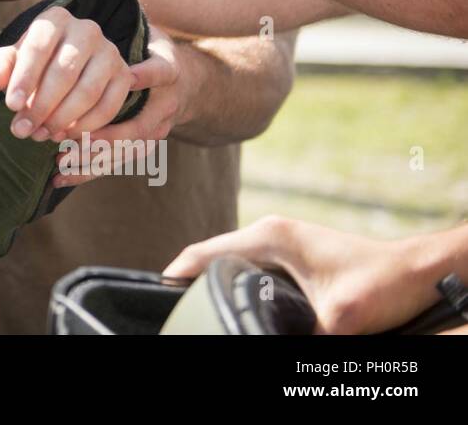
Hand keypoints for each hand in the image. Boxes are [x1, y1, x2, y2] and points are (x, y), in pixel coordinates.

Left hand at [0, 6, 134, 146]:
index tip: (10, 107)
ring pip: (88, 91)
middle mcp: (87, 30)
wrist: (67, 63)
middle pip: (64, 72)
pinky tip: (65, 135)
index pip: (38, 48)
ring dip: (62, 119)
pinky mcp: (123, 75)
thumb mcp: (12, 61)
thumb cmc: (33, 63)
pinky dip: (87, 126)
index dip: (24, 79)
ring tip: (41, 135)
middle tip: (22, 130)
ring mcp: (109, 52)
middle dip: (41, 106)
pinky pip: (108, 106)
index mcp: (54, 19)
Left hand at [52, 25, 179, 186]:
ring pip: (126, 150)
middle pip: (138, 126)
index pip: (161, 72)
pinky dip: (87, 171)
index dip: (146, 75)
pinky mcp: (145, 146)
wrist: (184, 84)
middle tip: (68, 135)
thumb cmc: (149, 53)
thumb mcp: (147, 36)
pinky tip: (60, 177)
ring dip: (91, 158)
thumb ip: (128, 35)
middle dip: (104, 134)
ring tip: (59, 160)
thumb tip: (90, 34)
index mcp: (167, 70)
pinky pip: (117, 163)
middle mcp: (165, 104)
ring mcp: (157, 129)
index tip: (129, 76)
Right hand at [164, 216, 451, 333]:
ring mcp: (282, 243)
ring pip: (230, 262)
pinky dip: (234, 285)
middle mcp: (271, 234)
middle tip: (173, 311)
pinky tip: (234, 308)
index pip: (205, 252)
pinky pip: (249, 269)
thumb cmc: (383, 284)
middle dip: (189, 281)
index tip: (155, 295)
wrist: (421, 272)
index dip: (176, 274)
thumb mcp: (335, 319)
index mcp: (270, 236)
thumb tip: (263, 344)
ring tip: (195, 309)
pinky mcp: (294, 257)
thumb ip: (295, 336)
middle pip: (211, 256)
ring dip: (212, 282)